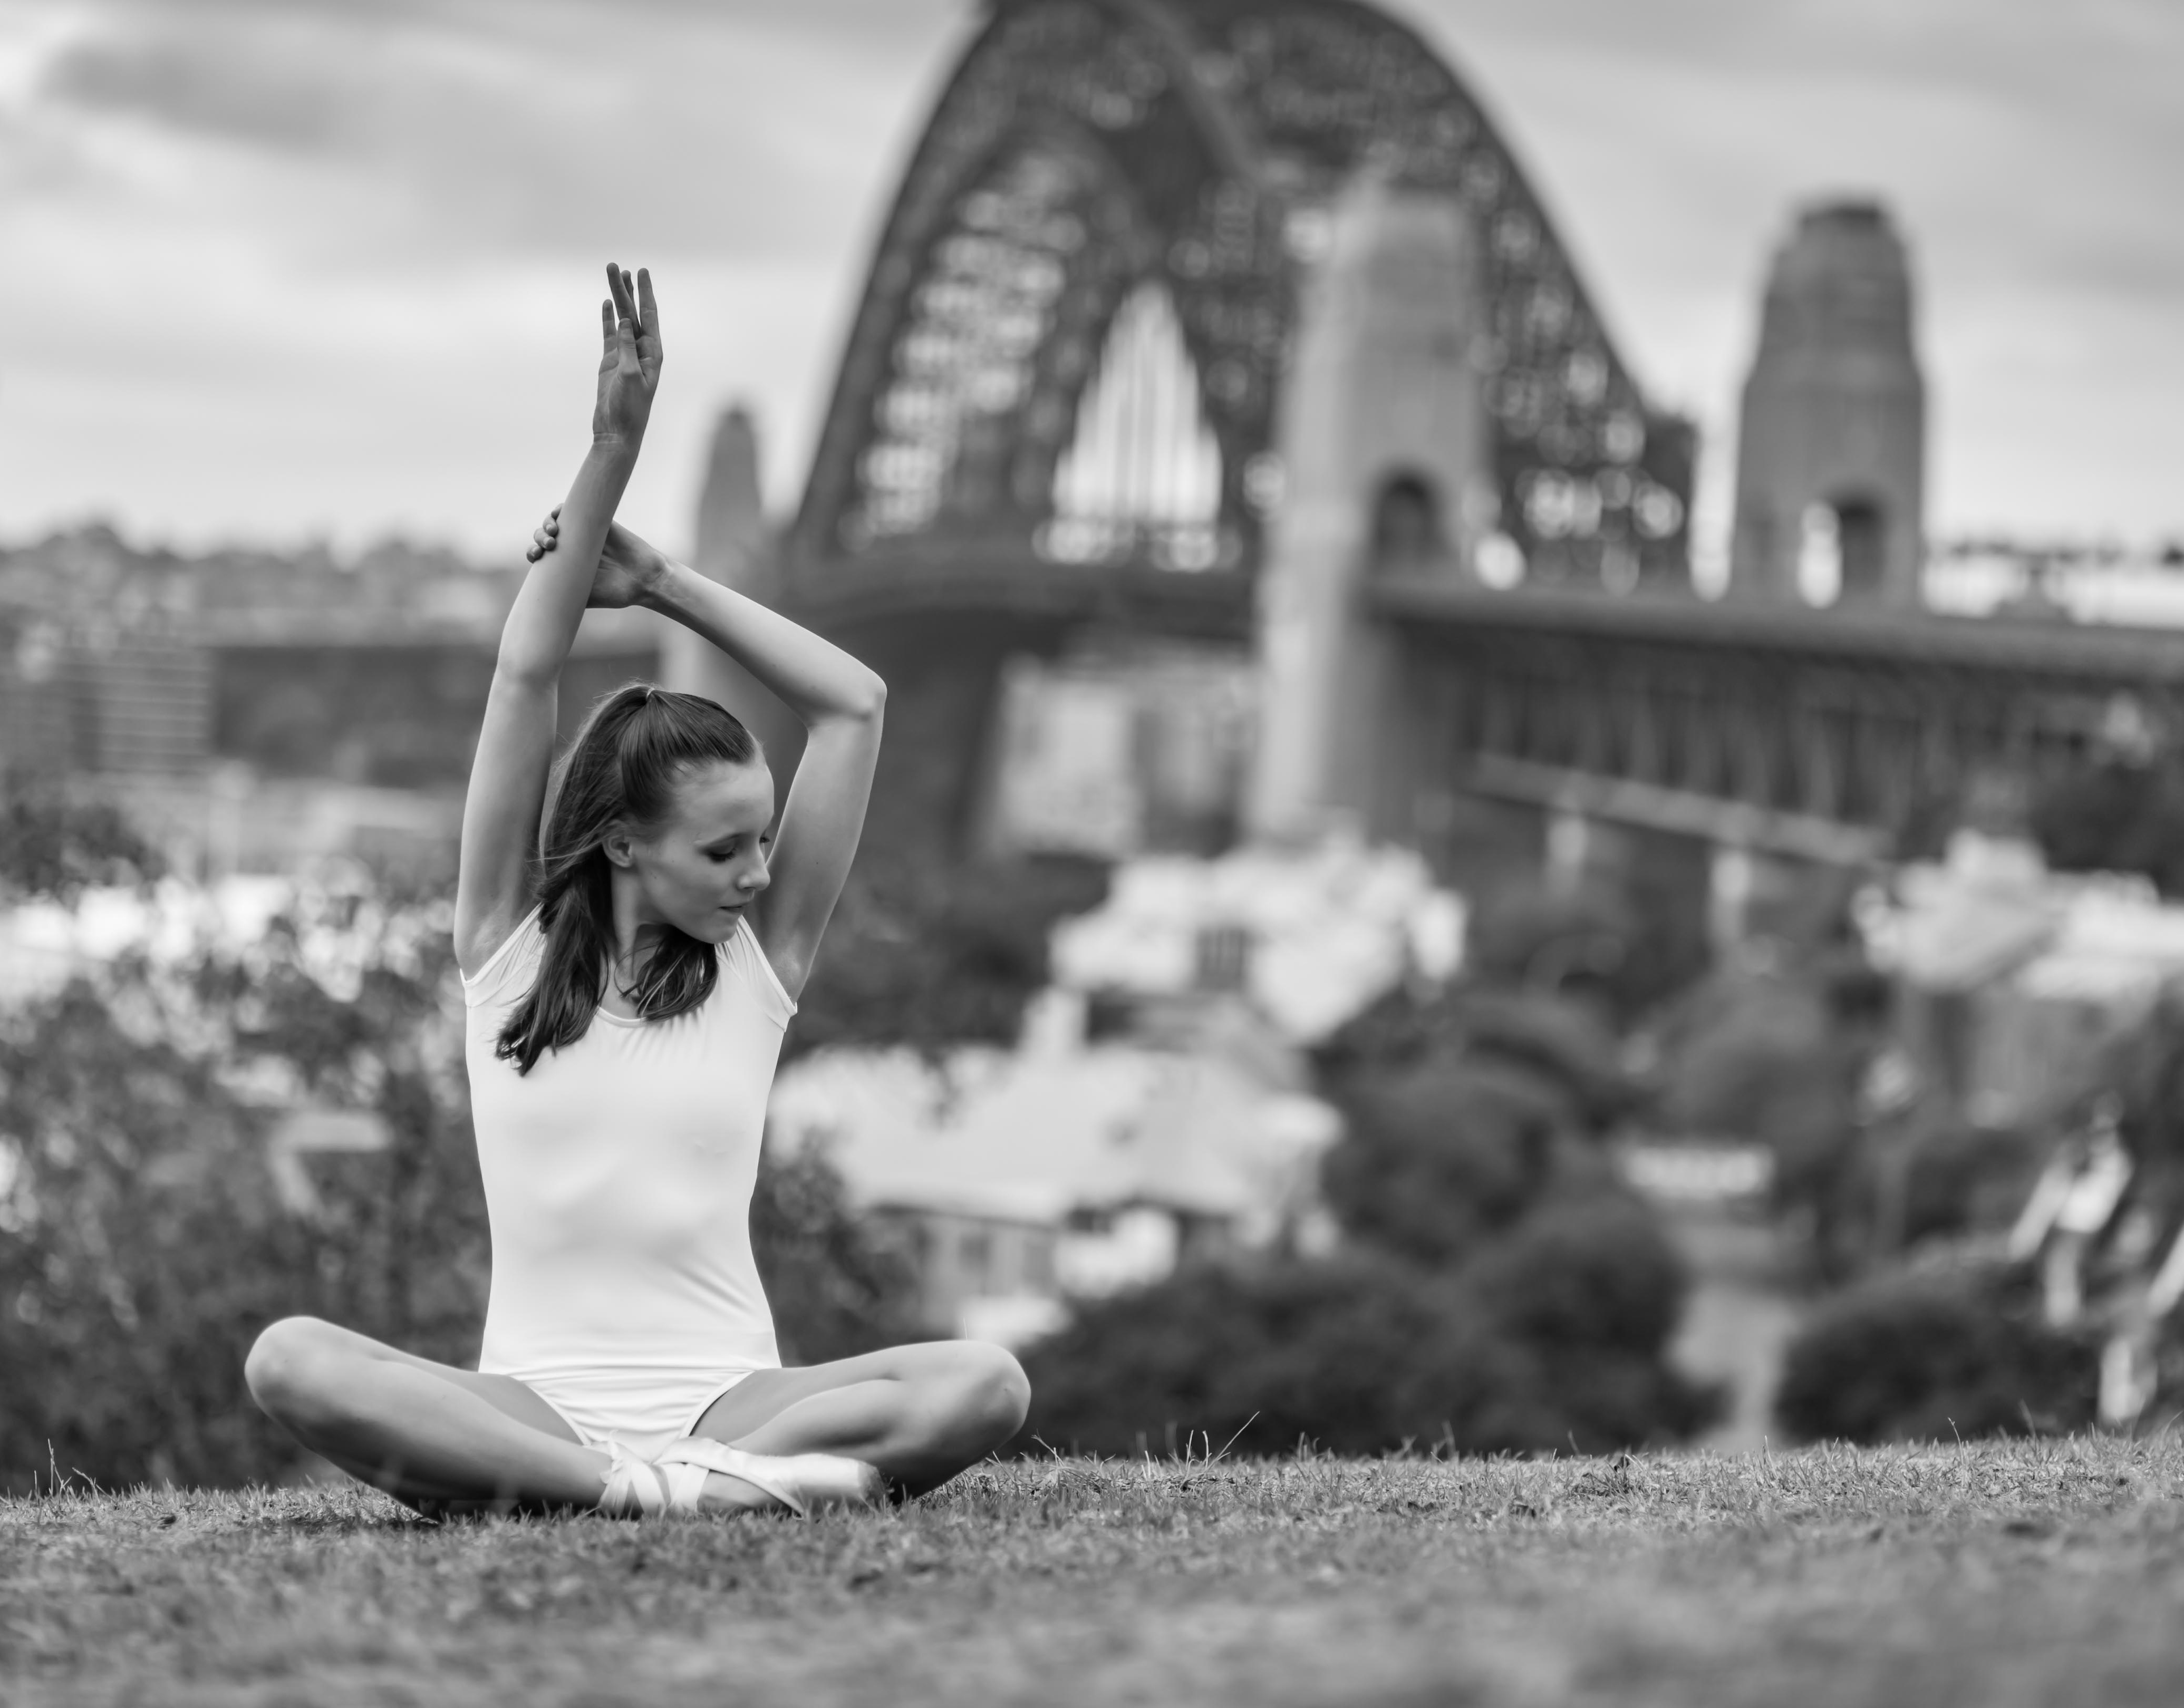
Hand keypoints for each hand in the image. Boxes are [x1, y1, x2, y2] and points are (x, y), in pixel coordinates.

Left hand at [525, 506, 669, 608]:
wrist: (644, 580)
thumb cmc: (616, 593)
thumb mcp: (584, 597)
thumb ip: (563, 594)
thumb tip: (540, 598)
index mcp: (566, 565)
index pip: (541, 554)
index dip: (533, 552)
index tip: (536, 556)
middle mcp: (573, 548)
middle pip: (545, 536)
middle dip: (540, 537)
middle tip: (548, 545)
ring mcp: (585, 533)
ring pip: (557, 521)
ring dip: (548, 523)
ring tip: (553, 531)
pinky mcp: (599, 522)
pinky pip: (576, 508)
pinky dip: (563, 508)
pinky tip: (559, 513)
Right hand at [592, 263, 661, 444]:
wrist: (617, 432)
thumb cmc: (629, 409)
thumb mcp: (630, 376)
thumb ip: (628, 348)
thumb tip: (626, 321)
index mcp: (653, 354)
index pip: (650, 315)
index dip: (646, 292)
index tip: (642, 271)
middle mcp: (642, 351)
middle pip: (633, 313)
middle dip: (626, 289)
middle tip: (615, 266)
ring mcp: (626, 355)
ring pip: (621, 320)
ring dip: (617, 298)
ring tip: (612, 275)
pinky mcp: (611, 362)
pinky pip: (609, 335)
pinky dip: (608, 319)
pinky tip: (607, 303)